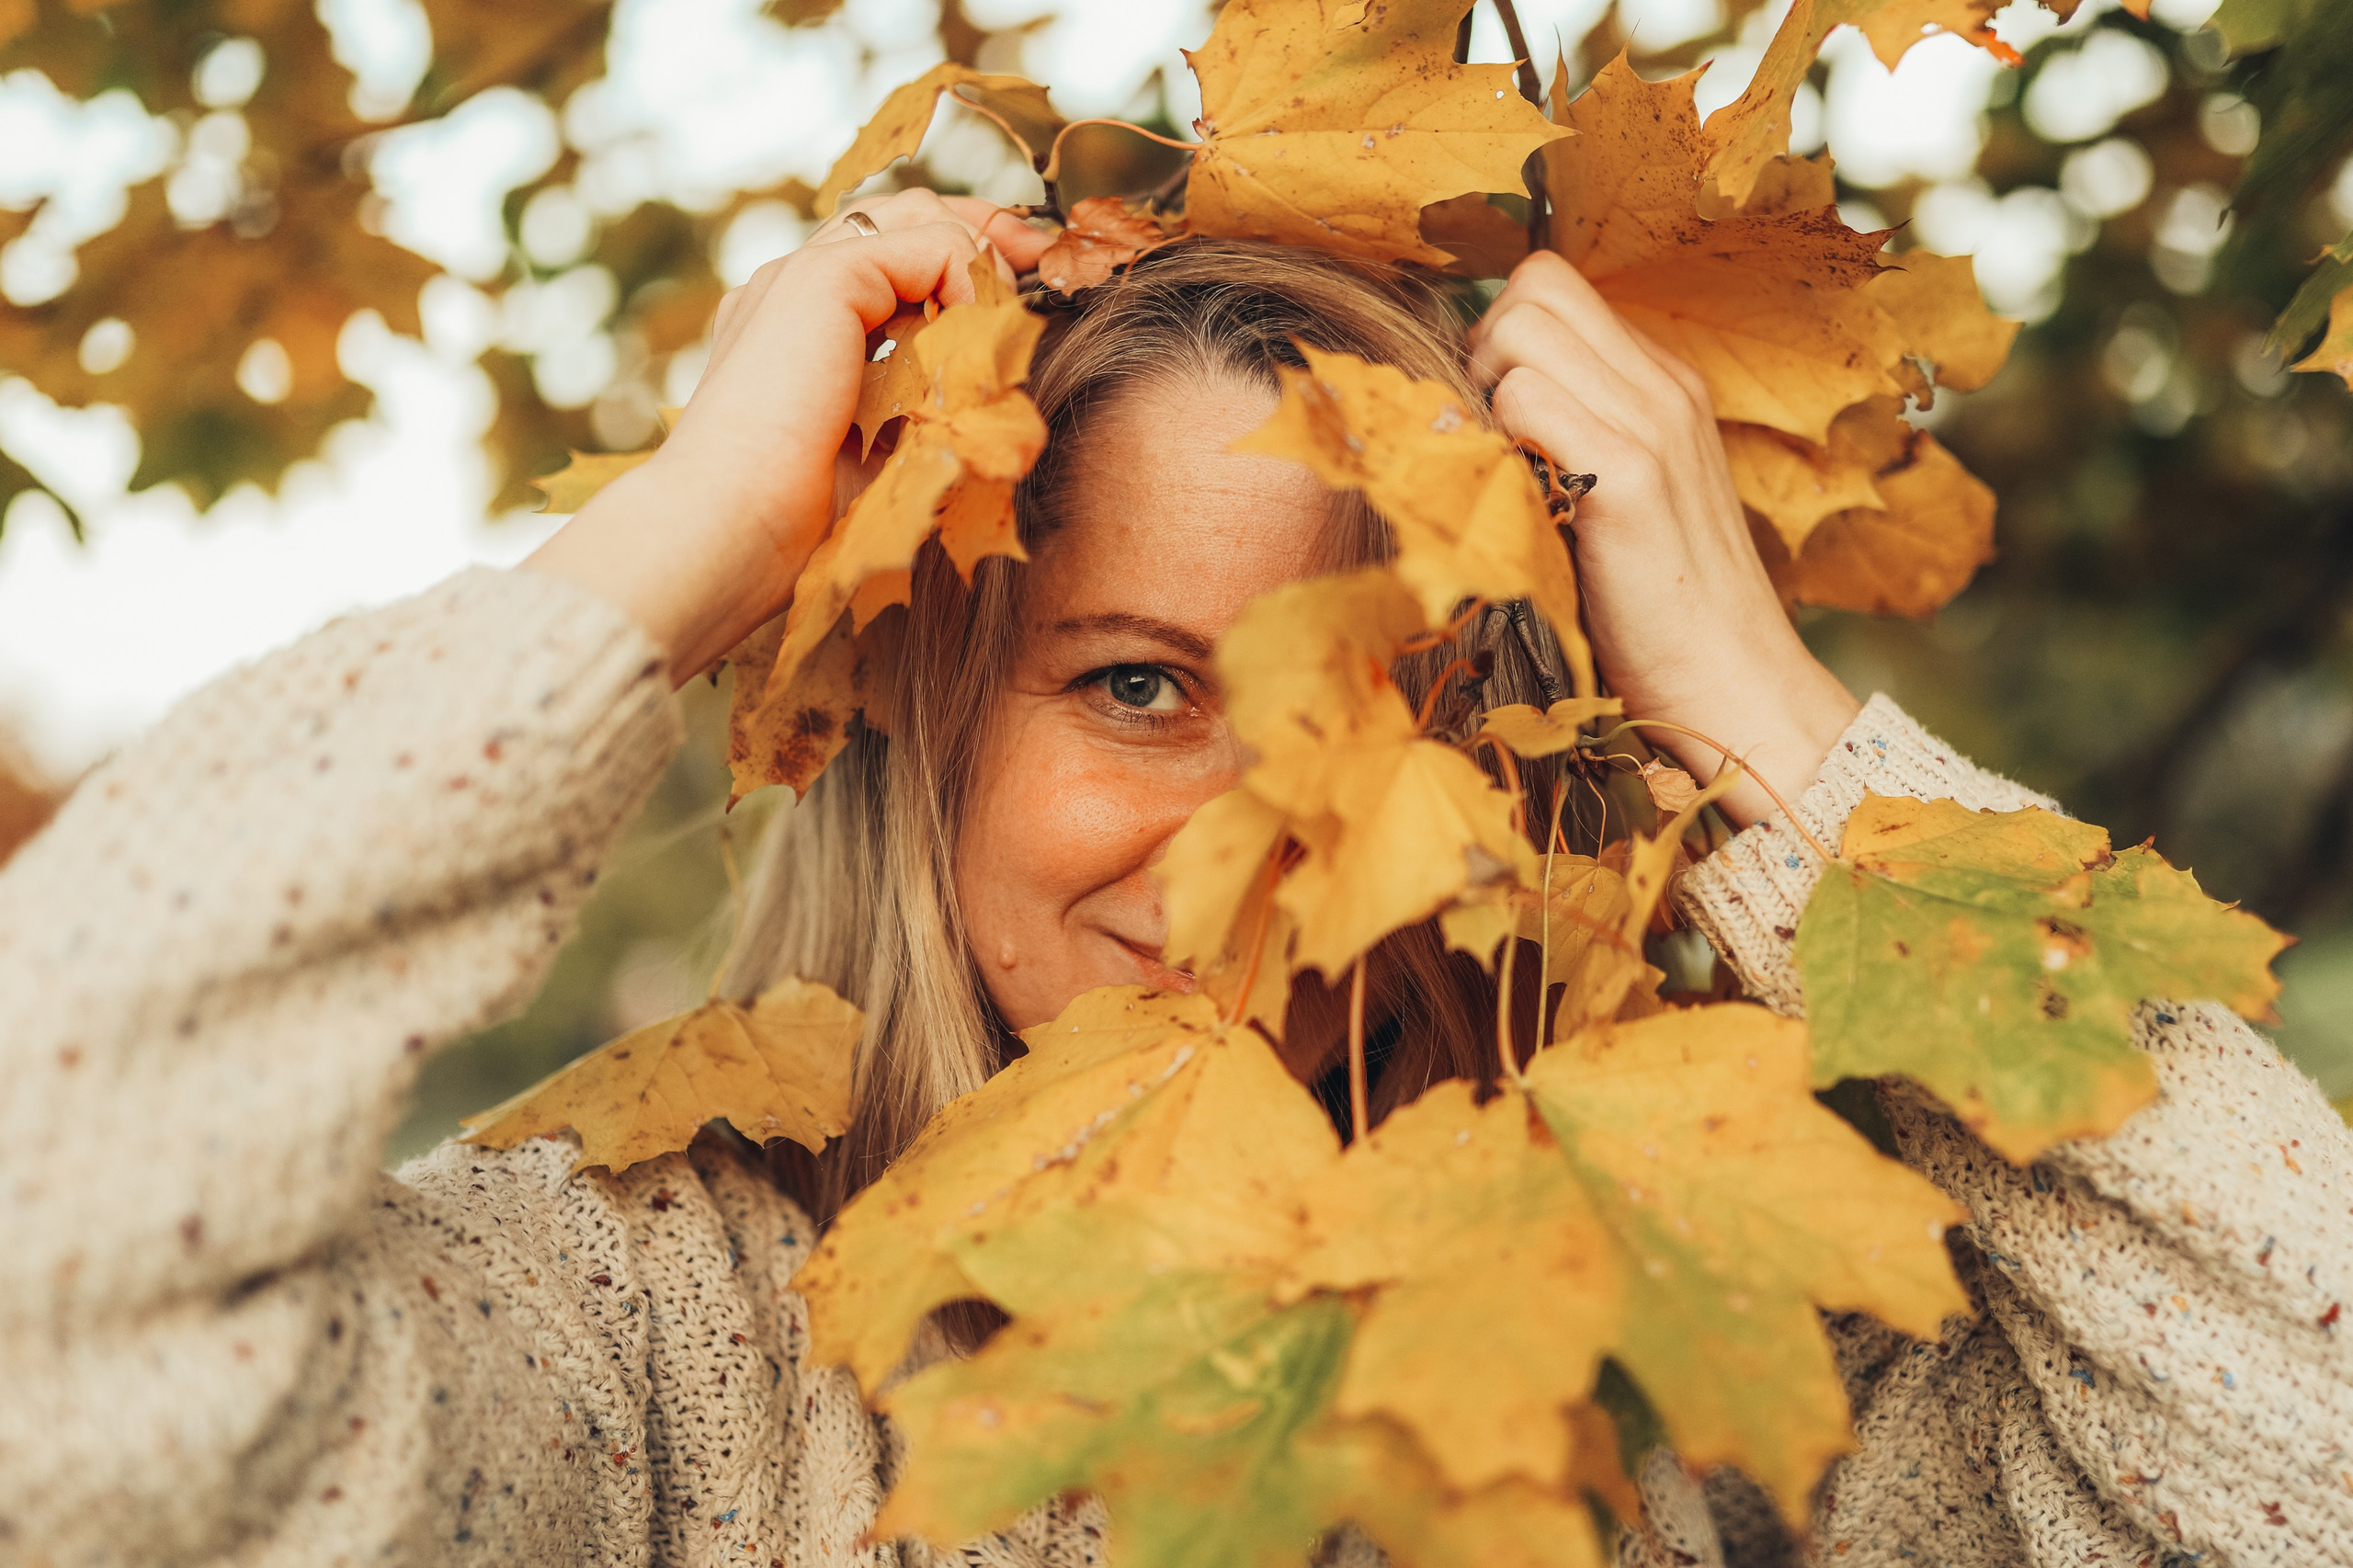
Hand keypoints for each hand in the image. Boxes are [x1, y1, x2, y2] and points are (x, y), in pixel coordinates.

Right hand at [526, 190, 1052, 681]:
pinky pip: (930, 244)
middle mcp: (790, 289)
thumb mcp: (882, 460)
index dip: (961, 266)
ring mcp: (798, 275)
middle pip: (904, 215)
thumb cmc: (796, 527)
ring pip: (916, 217)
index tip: (1020, 299)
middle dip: (984, 231)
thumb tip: (1005, 419)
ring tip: (1022, 306)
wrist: (726, 533)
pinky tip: (984, 338)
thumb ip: (929, 420)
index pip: (887, 261)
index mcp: (793, 329)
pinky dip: (974, 281)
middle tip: (1043, 263)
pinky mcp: (822, 279)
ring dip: (984, 255)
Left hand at [1468, 251, 1860, 825]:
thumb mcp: (1627, 497)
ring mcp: (1652, 426)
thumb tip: (1483, 402)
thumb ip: (1579, 433)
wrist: (1736, 686)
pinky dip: (1496, 438)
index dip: (1503, 334)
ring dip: (1483, 391)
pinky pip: (1526, 401)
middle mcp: (1665, 388)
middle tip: (1485, 431)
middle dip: (1483, 346)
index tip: (1495, 410)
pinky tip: (1511, 500)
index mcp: (1667, 383)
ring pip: (1519, 331)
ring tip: (1498, 467)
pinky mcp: (1629, 480)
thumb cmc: (1661, 609)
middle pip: (1534, 286)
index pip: (1555, 284)